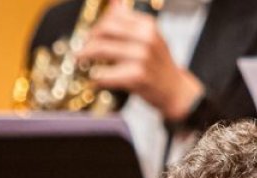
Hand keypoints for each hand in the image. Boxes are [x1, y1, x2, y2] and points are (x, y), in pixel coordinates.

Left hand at [78, 2, 203, 121]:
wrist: (175, 91)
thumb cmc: (158, 65)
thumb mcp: (149, 37)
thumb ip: (129, 20)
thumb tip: (113, 2)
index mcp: (147, 25)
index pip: (112, 17)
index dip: (96, 26)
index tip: (90, 35)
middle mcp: (145, 38)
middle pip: (104, 30)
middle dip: (88, 39)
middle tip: (81, 49)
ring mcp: (141, 57)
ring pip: (101, 50)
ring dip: (86, 56)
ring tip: (81, 61)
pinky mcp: (136, 77)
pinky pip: (105, 74)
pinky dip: (96, 77)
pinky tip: (94, 79)